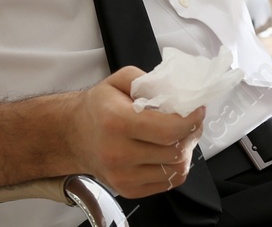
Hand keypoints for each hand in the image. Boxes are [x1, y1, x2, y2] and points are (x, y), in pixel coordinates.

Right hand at [67, 66, 205, 198]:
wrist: (73, 135)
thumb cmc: (98, 107)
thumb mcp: (119, 80)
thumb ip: (150, 81)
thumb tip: (177, 91)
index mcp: (116, 122)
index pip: (169, 129)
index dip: (191, 121)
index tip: (198, 110)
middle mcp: (118, 153)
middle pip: (175, 150)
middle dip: (191, 134)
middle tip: (192, 121)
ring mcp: (123, 176)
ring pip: (176, 170)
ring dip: (186, 151)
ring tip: (180, 136)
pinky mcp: (128, 190)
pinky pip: (168, 183)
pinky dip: (175, 167)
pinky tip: (167, 151)